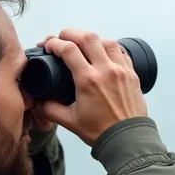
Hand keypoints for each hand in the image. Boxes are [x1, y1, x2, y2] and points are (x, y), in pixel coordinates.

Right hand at [34, 29, 148, 145]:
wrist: (127, 140)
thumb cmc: (100, 132)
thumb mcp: (69, 121)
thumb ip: (51, 109)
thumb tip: (42, 101)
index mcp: (88, 80)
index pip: (69, 49)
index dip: (55, 43)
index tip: (48, 45)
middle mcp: (106, 71)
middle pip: (88, 37)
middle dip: (71, 33)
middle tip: (62, 38)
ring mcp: (121, 71)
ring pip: (107, 41)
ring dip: (92, 38)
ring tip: (82, 42)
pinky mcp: (132, 75)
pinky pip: (122, 52)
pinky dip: (110, 48)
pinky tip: (103, 52)